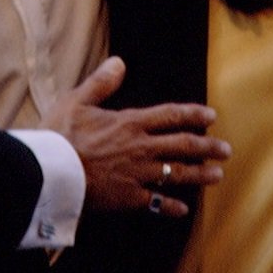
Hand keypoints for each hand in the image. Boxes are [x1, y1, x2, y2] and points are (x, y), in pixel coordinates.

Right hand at [39, 57, 230, 217]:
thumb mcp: (76, 102)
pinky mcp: (128, 197)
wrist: (46, 173)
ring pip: (177, 173)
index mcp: (131, 123)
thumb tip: (119, 62)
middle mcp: (141, 147)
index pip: (171, 115)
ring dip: (200, 174)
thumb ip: (101, 83)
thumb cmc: (58, 137)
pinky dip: (171, 207)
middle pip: (184, 145)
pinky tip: (184, 210)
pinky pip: (156, 202)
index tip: (211, 117)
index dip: (194, 115)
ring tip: (217, 175)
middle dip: (208, 147)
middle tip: (226, 150)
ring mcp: (137, 173)